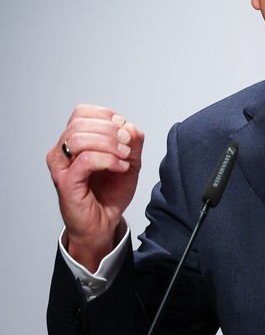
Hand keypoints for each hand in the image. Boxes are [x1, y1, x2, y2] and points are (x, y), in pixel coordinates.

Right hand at [47, 104, 144, 271]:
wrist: (104, 221)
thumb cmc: (111, 191)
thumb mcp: (131, 160)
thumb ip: (133, 141)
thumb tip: (129, 127)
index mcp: (74, 140)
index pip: (82, 112)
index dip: (107, 116)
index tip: (125, 131)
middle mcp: (62, 151)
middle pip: (81, 122)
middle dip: (111, 130)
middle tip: (128, 146)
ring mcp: (61, 166)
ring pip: (80, 139)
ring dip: (109, 144)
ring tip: (125, 157)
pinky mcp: (65, 182)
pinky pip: (85, 160)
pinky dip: (108, 160)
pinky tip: (121, 167)